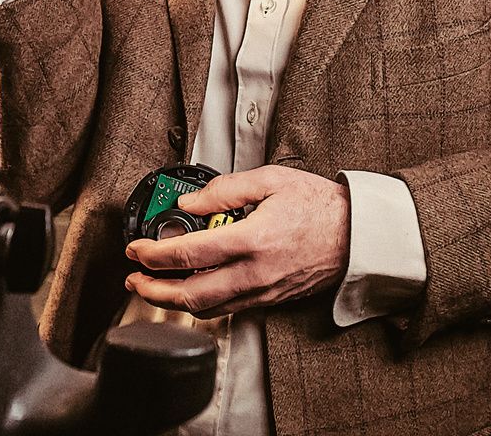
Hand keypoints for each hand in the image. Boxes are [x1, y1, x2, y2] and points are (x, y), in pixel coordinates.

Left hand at [123, 166, 348, 318]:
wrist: (358, 236)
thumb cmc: (321, 206)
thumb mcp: (272, 180)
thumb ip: (226, 189)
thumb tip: (191, 202)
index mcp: (252, 239)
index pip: (189, 254)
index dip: (154, 254)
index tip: (137, 248)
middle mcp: (254, 272)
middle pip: (190, 295)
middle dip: (152, 289)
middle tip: (133, 277)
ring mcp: (262, 292)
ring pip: (206, 309)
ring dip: (172, 302)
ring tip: (153, 288)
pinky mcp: (270, 301)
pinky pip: (227, 311)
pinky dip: (201, 305)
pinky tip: (191, 292)